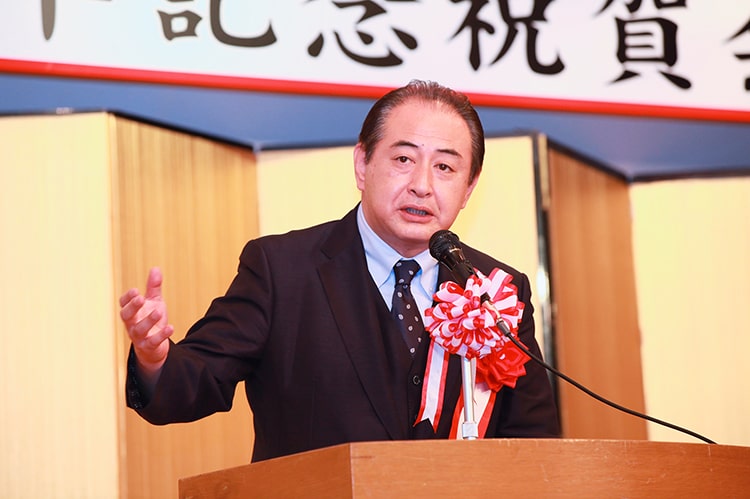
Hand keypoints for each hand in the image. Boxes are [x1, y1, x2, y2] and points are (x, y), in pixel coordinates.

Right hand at [119, 267, 173, 382]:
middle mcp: (132, 324)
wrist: (154, 347)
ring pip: (139, 329)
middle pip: (126, 316)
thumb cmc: (151, 321)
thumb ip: (153, 288)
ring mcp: (139, 337)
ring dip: (149, 320)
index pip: (123, 304)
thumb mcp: (154, 302)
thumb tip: (155, 269)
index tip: (136, 291)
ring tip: (159, 311)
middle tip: (141, 298)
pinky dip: (161, 335)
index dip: (128, 298)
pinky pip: (153, 342)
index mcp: (131, 312)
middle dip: (132, 307)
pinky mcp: (149, 346)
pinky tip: (170, 328)